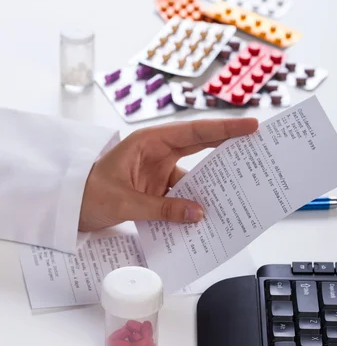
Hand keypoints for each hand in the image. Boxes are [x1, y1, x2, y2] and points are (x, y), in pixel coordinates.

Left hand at [79, 117, 257, 230]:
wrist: (69, 209)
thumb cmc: (87, 194)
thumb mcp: (124, 202)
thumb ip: (162, 209)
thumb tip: (199, 214)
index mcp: (148, 142)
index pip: (193, 132)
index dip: (224, 129)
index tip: (250, 126)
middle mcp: (157, 154)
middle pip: (200, 148)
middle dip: (228, 149)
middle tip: (258, 150)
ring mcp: (158, 174)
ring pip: (193, 178)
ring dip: (210, 189)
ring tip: (237, 195)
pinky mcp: (157, 192)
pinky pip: (182, 198)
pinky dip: (193, 208)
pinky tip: (206, 218)